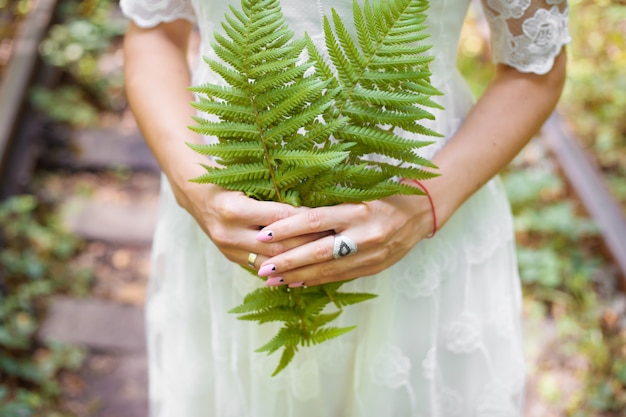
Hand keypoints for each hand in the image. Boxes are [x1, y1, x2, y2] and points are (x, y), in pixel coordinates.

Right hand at [175, 180, 330, 269]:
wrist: (196, 196)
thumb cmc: (228, 181)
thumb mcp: (249, 182)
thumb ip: (276, 197)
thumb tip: (311, 209)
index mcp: (234, 209)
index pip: (279, 218)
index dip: (306, 220)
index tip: (328, 220)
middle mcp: (229, 232)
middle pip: (277, 246)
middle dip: (306, 245)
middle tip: (331, 242)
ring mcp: (228, 249)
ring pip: (270, 262)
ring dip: (296, 261)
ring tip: (320, 257)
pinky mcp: (230, 258)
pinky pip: (260, 267)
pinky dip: (281, 268)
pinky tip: (301, 267)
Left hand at [253, 191, 434, 286]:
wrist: (421, 212)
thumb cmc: (385, 195)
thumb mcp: (359, 192)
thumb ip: (331, 205)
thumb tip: (290, 214)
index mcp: (358, 210)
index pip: (315, 220)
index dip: (288, 229)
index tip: (264, 235)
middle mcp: (364, 235)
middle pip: (318, 252)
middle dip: (287, 262)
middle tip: (262, 268)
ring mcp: (370, 256)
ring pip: (327, 270)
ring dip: (297, 277)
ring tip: (272, 280)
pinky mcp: (373, 268)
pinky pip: (339, 277)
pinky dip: (316, 281)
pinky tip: (296, 283)